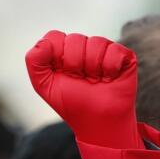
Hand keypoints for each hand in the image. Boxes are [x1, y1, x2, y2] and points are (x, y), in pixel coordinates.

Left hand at [26, 31, 142, 149]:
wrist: (98, 121)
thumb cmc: (72, 104)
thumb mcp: (44, 85)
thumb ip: (35, 62)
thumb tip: (43, 42)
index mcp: (63, 53)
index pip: (55, 37)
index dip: (56, 54)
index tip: (61, 72)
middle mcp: (84, 48)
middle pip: (75, 39)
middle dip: (74, 64)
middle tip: (80, 79)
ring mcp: (105, 51)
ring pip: (96, 43)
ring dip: (92, 68)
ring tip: (95, 80)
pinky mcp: (124, 56)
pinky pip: (115, 50)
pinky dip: (109, 68)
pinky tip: (109, 78)